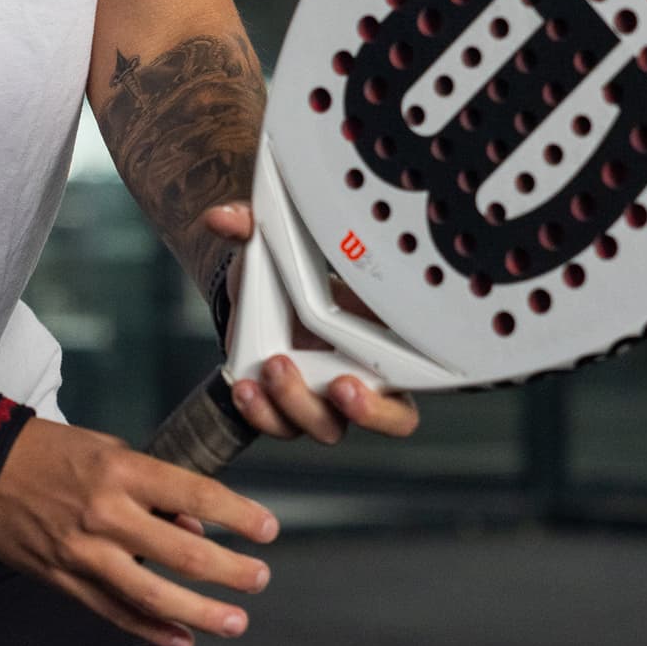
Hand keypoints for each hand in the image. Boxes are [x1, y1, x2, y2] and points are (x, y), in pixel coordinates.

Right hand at [0, 418, 279, 645]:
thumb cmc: (49, 451)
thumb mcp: (106, 451)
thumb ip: (152, 490)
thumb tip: (193, 529)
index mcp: (122, 472)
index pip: (195, 496)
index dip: (237, 516)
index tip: (268, 529)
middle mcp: (106, 514)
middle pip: (182, 553)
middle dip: (230, 571)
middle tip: (260, 579)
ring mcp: (83, 552)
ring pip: (152, 593)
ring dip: (200, 612)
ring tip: (235, 621)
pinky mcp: (62, 578)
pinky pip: (113, 611)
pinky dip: (150, 628)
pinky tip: (181, 640)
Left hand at [202, 203, 420, 447]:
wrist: (250, 298)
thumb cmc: (282, 273)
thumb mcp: (274, 245)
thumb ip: (255, 227)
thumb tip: (225, 218)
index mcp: (384, 334)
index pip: (421, 373)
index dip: (414, 375)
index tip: (389, 366)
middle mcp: (363, 373)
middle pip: (390, 416)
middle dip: (366, 410)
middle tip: (338, 385)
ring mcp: (325, 397)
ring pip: (328, 426)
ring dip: (300, 405)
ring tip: (272, 369)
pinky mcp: (285, 408)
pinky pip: (281, 425)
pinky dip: (261, 414)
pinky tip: (245, 388)